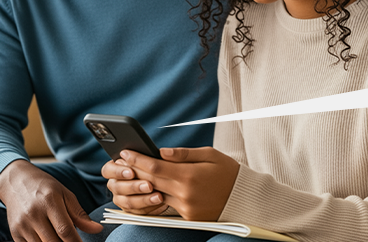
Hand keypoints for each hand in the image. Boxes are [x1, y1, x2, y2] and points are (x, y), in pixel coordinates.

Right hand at [0, 159, 101, 240]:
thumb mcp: (64, 194)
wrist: (16, 182)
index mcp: (49, 202)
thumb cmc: (45, 188)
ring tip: (60, 238)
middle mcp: (33, 214)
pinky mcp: (15, 233)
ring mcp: (22, 225)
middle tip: (72, 241)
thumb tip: (98, 229)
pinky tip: (48, 238)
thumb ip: (80, 214)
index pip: (65, 230)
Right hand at [102, 158, 168, 214]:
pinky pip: (136, 211)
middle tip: (149, 185)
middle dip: (134, 187)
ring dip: (144, 199)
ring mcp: (120, 198)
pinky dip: (149, 207)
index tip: (131, 172)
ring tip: (158, 196)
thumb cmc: (148, 165)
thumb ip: (144, 157)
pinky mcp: (130, 209)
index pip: (108, 170)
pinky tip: (158, 202)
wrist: (158, 180)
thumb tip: (153, 155)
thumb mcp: (146, 158)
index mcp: (113, 169)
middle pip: (118, 187)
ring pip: (127, 201)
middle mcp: (114, 184)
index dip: (118, 172)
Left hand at [121, 147, 239, 220]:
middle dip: (135, 170)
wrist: (244, 198)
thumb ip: (183, 154)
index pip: (155, 167)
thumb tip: (161, 151)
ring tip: (133, 173)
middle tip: (123, 161)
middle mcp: (185, 193)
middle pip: (150, 181)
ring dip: (143, 184)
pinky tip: (151, 186)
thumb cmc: (228, 171)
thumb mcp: (209, 154)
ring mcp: (185, 207)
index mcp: (189, 175)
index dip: (137, 159)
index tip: (126, 153)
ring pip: (156, 194)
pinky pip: (167, 204)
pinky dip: (158, 194)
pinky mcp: (188, 217)